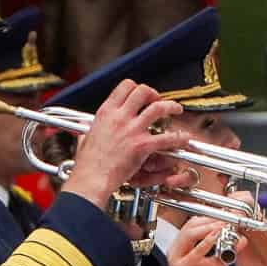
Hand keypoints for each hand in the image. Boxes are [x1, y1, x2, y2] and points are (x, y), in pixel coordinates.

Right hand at [58, 81, 187, 206]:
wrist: (92, 178)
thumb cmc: (88, 164)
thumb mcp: (84, 139)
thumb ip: (87, 129)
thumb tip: (85, 126)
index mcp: (106, 112)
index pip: (125, 86)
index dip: (137, 87)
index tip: (142, 95)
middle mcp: (120, 117)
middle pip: (143, 91)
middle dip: (154, 94)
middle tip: (158, 101)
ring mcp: (132, 130)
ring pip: (158, 108)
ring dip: (171, 106)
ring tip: (176, 110)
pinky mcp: (142, 146)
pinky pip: (166, 137)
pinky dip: (178, 137)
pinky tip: (182, 138)